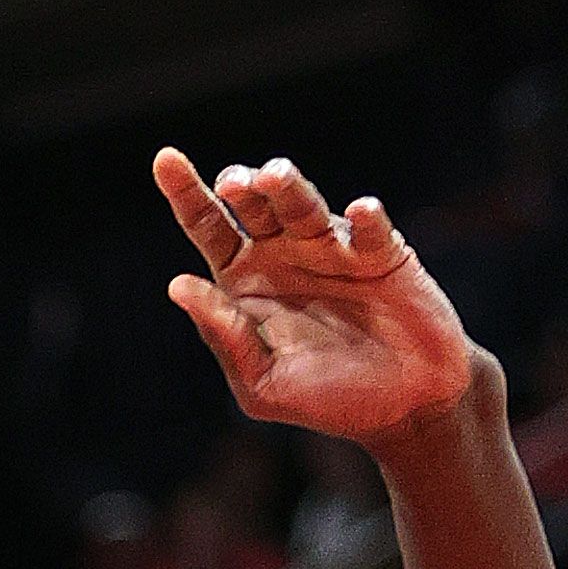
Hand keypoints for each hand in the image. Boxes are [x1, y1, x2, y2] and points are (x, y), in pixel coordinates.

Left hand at [155, 150, 477, 443]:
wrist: (402, 409)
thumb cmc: (326, 398)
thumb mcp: (262, 382)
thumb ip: (224, 336)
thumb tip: (178, 285)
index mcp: (245, 280)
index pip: (208, 227)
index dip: (186, 193)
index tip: (165, 159)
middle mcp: (284, 253)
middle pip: (254, 205)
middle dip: (242, 187)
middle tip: (235, 185)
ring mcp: (333, 249)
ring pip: (305, 205)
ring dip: (289, 188)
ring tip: (274, 176)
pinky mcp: (382, 254)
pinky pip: (370, 231)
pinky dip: (366, 219)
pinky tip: (362, 211)